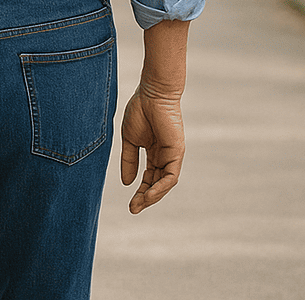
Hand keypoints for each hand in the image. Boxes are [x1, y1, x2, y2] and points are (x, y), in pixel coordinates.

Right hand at [119, 84, 183, 213]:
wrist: (151, 94)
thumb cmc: (140, 111)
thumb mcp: (130, 140)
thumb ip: (129, 160)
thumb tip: (127, 183)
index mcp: (154, 153)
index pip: (149, 178)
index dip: (140, 192)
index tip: (130, 204)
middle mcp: (165, 157)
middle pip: (157, 184)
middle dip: (146, 198)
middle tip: (133, 210)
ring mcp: (172, 156)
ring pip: (165, 184)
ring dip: (152, 196)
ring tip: (139, 205)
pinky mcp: (177, 153)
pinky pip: (170, 176)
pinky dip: (160, 187)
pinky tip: (149, 194)